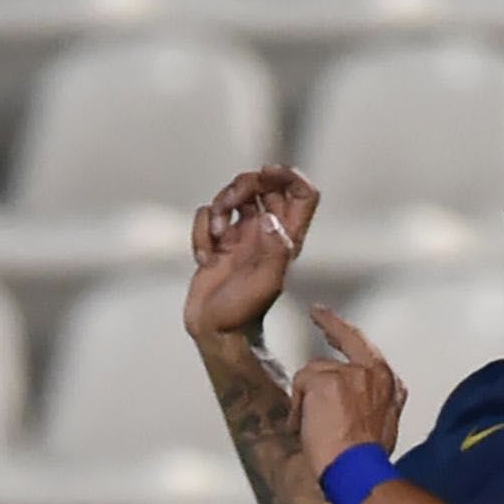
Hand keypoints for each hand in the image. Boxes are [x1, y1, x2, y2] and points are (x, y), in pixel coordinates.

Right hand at [184, 167, 320, 344]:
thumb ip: (274, 249)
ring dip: (217, 209)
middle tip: (229, 205)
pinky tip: (205, 258)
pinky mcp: (217, 241)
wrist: (216, 330)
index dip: (289, 175)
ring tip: (216, 239)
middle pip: (262, 185)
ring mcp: (241, 235)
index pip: (302, 193)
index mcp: (287, 238)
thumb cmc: (244, 311)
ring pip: (231, 196)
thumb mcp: (266, 282)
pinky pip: (206, 216)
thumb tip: (269, 217)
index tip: (266, 172)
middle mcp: (266, 232)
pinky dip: (200, 232)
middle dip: (242, 186)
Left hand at [294, 305, 406, 469]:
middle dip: (332, 326)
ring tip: (309, 427)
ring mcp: (349, 374)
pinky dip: (297, 408)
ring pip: (316, 371)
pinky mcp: (326, 381)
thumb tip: (355, 403)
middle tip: (318, 315)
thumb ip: (374, 401)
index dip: (348, 334)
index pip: (367, 350)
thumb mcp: (384, 424)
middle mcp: (373, 373)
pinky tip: (301, 426)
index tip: (336, 323)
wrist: (358, 470)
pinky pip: (301, 384)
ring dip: (307, 397)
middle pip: (347, 343)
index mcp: (388, 384)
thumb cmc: (367, 457)